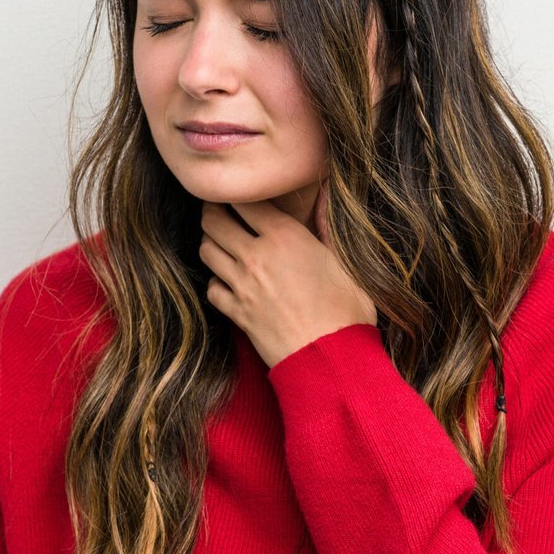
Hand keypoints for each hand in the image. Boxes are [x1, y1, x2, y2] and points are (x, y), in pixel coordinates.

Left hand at [199, 187, 377, 369]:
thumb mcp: (345, 262)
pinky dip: (215, 282)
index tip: (240, 193)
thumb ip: (326, 226)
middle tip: (218, 209)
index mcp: (285, 237)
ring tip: (222, 242)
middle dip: (213, 211)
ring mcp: (242, 285)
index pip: (246, 201)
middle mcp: (256, 256)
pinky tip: (228, 282)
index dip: (238, 194)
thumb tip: (322, 196)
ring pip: (206, 251)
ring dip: (211, 243)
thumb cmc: (347, 311)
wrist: (331, 359)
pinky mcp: (237, 312)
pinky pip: (211, 288)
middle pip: (214, 222)